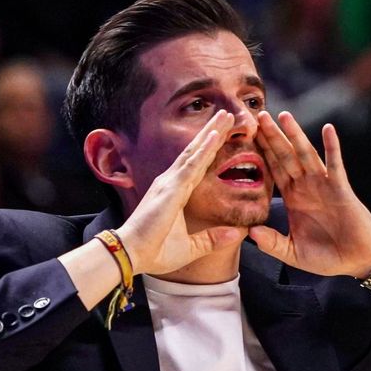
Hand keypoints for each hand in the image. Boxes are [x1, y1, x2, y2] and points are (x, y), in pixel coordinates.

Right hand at [113, 109, 245, 276]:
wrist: (131, 255)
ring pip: (195, 152)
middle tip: (227, 115)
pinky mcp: (171, 188)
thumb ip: (213, 239)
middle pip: (197, 153)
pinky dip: (204, 149)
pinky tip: (215, 135)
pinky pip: (191, 164)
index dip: (211, 150)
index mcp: (175, 194)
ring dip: (211, 133)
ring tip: (226, 116)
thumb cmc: (154, 253)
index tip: (224, 135)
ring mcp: (170, 183)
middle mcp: (171, 183)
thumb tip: (238, 233)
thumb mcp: (192, 248)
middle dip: (212, 133)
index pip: (198, 167)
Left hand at [247, 111, 370, 278]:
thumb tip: (249, 233)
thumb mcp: (293, 253)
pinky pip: (335, 165)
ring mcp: (323, 186)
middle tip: (258, 114)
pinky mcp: (341, 189)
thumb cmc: (327, 257)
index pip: (273, 170)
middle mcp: (306, 187)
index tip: (245, 135)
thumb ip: (273, 243)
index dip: (261, 153)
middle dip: (272, 136)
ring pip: (306, 155)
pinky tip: (327, 129)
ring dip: (296, 135)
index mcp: (293, 199)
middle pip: (285, 156)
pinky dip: (332, 147)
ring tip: (284, 115)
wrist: (358, 261)